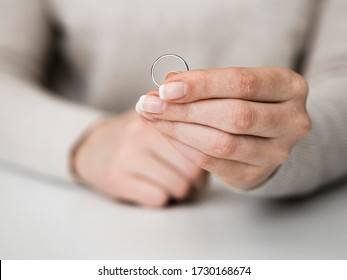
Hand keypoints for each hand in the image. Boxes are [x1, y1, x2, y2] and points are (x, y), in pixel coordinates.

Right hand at [72, 111, 205, 206]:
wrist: (92, 148)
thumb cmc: (135, 136)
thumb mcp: (156, 118)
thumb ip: (183, 122)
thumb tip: (218, 138)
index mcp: (158, 116)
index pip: (201, 143)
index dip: (208, 159)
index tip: (205, 164)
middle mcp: (142, 134)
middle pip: (193, 170)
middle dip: (197, 181)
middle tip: (191, 180)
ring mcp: (128, 156)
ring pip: (178, 187)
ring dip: (181, 192)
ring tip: (174, 185)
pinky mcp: (118, 179)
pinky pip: (159, 198)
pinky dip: (163, 199)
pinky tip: (156, 190)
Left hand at [136, 67, 310, 189]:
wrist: (267, 136)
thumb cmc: (245, 101)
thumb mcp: (233, 85)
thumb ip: (204, 84)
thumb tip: (167, 85)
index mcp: (289, 87)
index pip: (242, 83)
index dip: (201, 85)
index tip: (165, 88)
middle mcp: (292, 121)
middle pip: (234, 115)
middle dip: (186, 110)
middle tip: (150, 104)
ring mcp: (277, 152)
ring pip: (222, 143)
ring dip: (180, 130)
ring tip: (153, 118)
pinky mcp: (256, 174)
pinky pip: (213, 162)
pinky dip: (185, 147)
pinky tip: (168, 134)